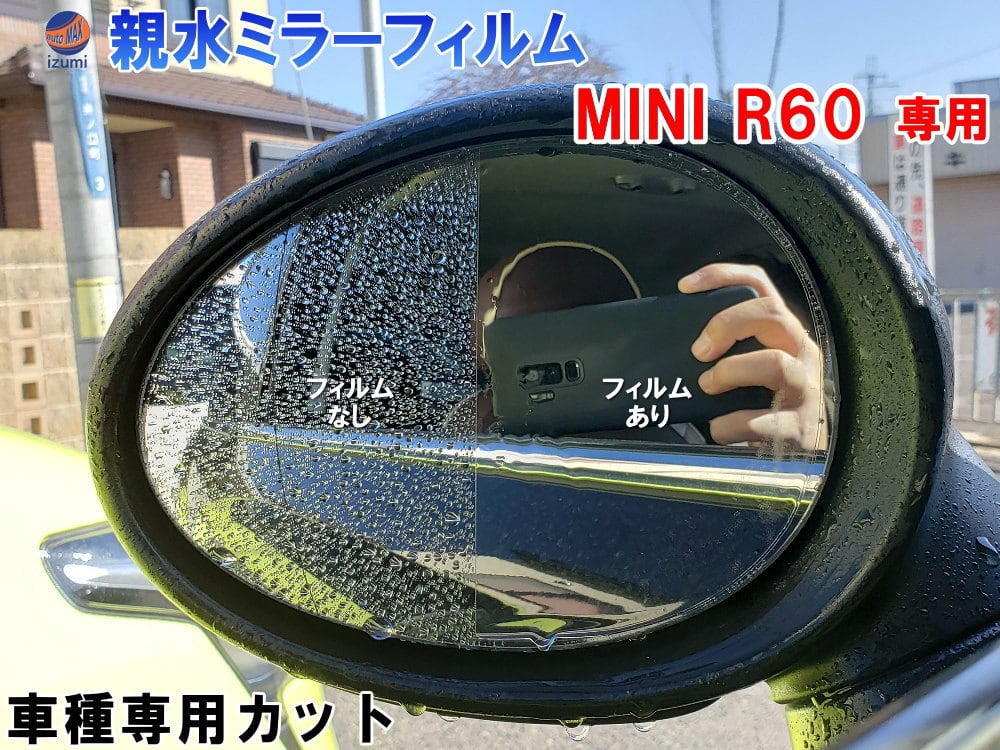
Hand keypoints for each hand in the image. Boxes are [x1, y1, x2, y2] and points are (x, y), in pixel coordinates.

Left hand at [678, 263, 828, 450]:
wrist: (797, 453)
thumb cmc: (763, 403)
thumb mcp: (750, 366)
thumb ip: (727, 348)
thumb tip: (674, 344)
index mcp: (783, 332)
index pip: (760, 285)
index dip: (723, 275)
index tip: (685, 286)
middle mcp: (800, 351)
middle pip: (771, 313)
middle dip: (726, 325)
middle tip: (698, 351)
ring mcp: (805, 388)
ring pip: (775, 363)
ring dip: (730, 372)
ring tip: (708, 387)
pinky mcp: (800, 426)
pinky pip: (762, 421)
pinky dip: (730, 425)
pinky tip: (718, 428)